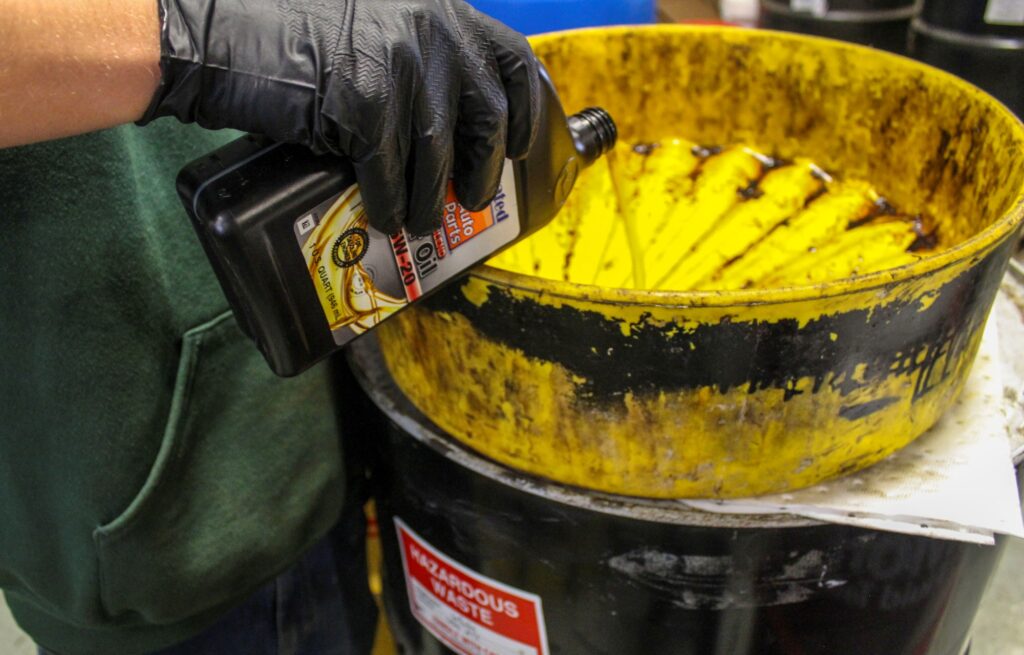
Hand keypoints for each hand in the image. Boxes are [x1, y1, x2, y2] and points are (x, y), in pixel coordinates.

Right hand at [142, 0, 541, 234]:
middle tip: (470, 199)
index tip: (519, 143)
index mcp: (440, 10)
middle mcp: (431, 31)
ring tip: (420, 221)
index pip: (511, 60)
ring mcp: (400, 64)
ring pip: (439, 155)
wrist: (224, 32)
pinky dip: (391, 202)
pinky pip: (392, 171)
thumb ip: (422, 60)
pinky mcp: (366, 100)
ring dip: (431, 199)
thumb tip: (456, 130)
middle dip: (482, 170)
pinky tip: (386, 216)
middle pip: (487, 117)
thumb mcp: (376, 29)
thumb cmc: (293, 37)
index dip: (525, 110)